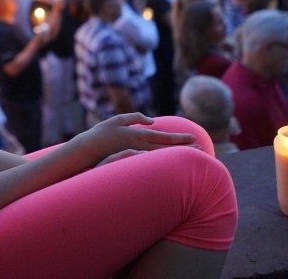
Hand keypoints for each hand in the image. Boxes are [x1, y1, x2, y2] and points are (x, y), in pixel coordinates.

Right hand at [77, 113, 196, 163]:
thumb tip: (151, 121)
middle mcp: (140, 147)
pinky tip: (171, 168)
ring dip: (177, 158)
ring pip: (162, 159)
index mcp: (138, 135)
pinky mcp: (131, 166)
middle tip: (202, 150)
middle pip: (168, 150)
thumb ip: (135, 118)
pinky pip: (151, 166)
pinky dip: (163, 166)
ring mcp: (136, 158)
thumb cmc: (99, 134)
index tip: (194, 138)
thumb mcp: (117, 120)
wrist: (85, 152)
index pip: (164, 137)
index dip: (180, 138)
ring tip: (192, 160)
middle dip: (185, 149)